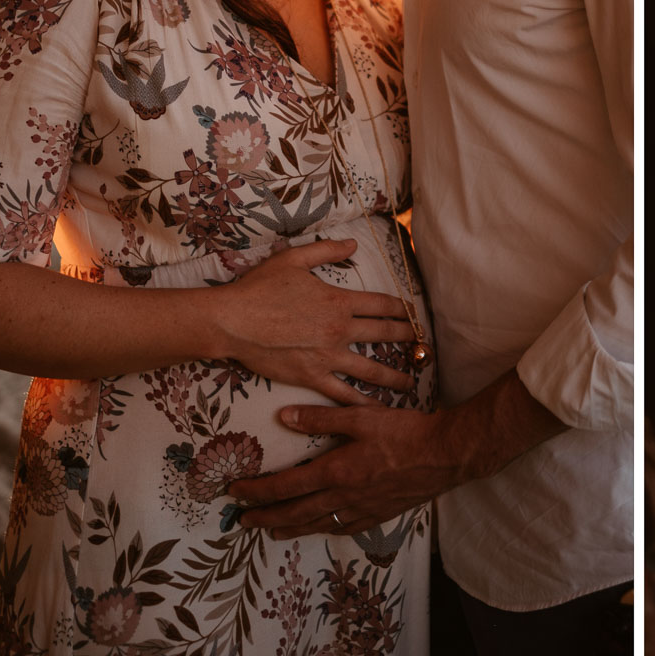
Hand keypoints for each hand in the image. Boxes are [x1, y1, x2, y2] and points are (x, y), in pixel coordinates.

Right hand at [214, 238, 417, 406]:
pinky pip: (343, 394)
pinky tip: (377, 410)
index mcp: (339, 301)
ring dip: (394, 376)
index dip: (402, 309)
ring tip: (410, 383)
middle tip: (422, 345)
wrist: (232, 321)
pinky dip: (362, 403)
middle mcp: (339, 329)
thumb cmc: (260, 288)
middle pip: (384, 335)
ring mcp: (327, 356)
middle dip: (406, 339)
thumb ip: (327, 251)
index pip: (382, 305)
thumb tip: (353, 244)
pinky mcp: (311, 377)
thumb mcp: (294, 259)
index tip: (413, 314)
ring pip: (371, 369)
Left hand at [230, 403, 459, 535]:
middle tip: (242, 522)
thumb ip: (322, 419)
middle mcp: (344, 497)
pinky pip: (344, 528)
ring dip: (290, 528)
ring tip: (272, 531)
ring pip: (317, 525)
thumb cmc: (404, 432)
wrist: (445, 455)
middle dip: (265, 517)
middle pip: (295, 512)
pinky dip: (325, 530)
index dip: (257, 492)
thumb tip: (284, 417)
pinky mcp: (380, 514)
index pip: (286, 486)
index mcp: (336, 472)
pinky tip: (321, 529)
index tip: (235, 493)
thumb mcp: (361, 416)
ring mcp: (362, 509)